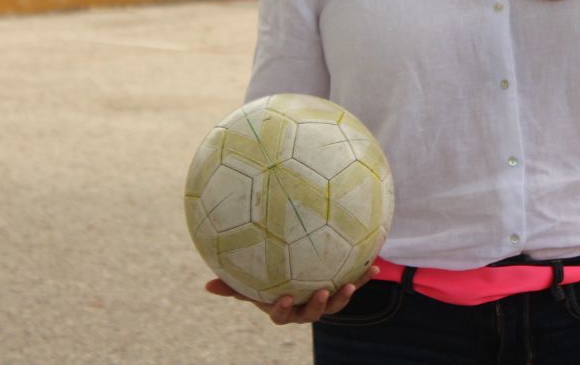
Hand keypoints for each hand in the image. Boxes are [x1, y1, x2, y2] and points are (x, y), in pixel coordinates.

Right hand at [204, 265, 379, 324]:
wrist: (297, 276)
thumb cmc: (268, 280)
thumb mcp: (250, 282)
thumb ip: (231, 286)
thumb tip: (206, 285)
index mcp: (283, 308)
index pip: (282, 314)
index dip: (283, 309)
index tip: (285, 297)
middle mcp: (305, 308)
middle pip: (312, 314)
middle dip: (318, 306)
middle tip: (321, 293)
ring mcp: (324, 299)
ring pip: (335, 304)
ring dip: (343, 296)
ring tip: (349, 285)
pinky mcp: (340, 287)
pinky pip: (353, 284)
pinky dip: (363, 277)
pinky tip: (373, 265)